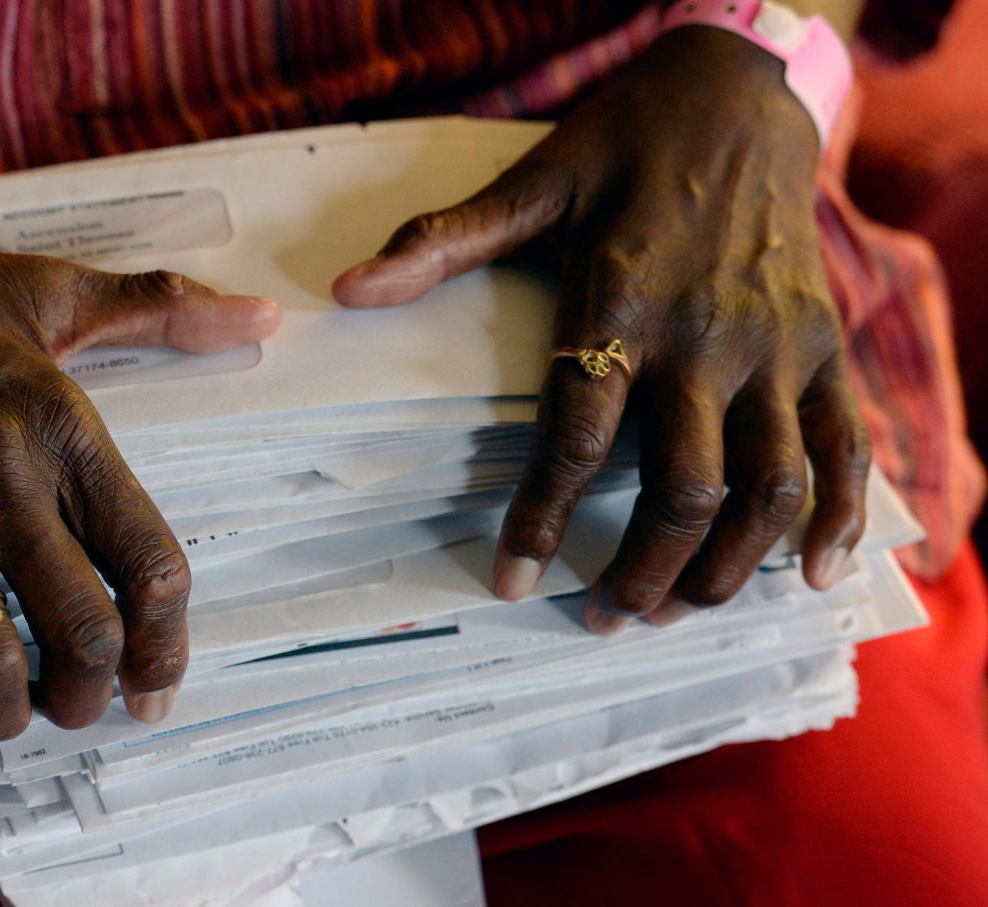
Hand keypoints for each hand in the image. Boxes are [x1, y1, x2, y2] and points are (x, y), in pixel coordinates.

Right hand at [0, 184, 279, 759]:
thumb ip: (164, 309)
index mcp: (63, 425)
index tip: (157, 689)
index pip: (150, 564)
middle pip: (82, 632)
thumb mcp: (53, 290)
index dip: (167, 647)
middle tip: (79, 707)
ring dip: (4, 713)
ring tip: (6, 716)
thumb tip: (263, 317)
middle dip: (90, 696)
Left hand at [332, 27, 869, 630]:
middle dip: (642, 572)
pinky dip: (842, 519)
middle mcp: (703, 338)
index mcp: (616, 305)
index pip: (573, 441)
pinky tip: (814, 576)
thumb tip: (349, 288)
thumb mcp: (532, 183)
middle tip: (605, 616)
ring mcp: (775, 348)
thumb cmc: (623, 143)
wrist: (741, 92)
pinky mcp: (826, 346)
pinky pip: (849, 447)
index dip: (539, 524)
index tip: (510, 583)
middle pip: (680, 490)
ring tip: (676, 610)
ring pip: (767, 488)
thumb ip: (443, 243)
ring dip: (725, 567)